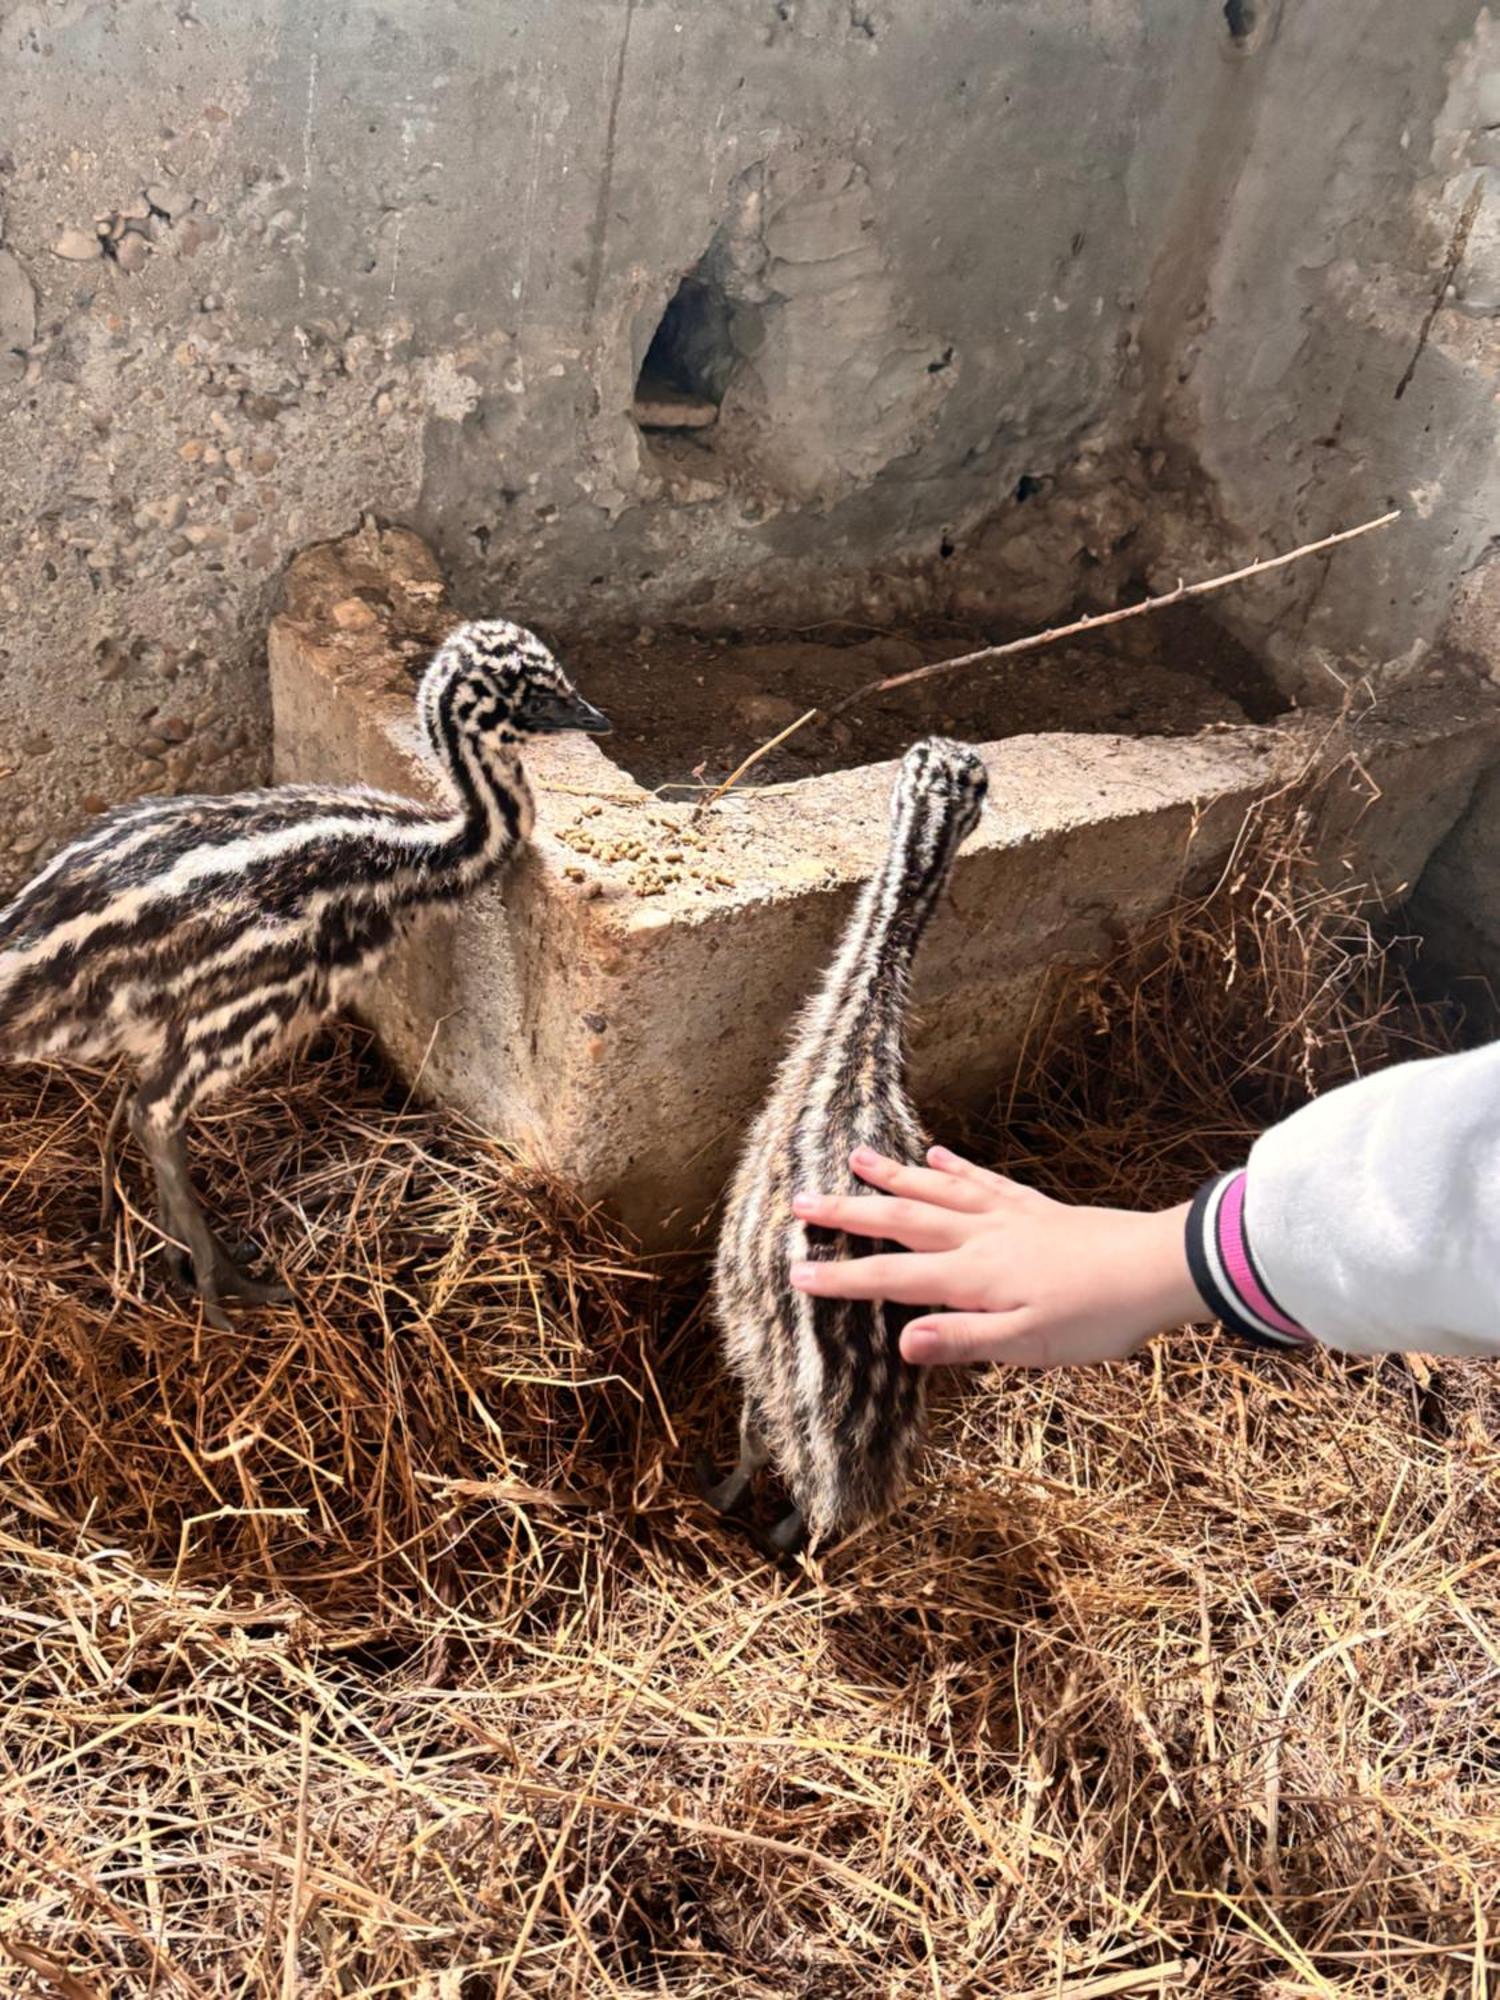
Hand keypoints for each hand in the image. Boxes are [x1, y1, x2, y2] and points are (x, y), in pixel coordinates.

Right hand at [789, 1145, 1207, 1368]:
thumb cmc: (1096, 1317)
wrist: (1158, 1267)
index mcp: (972, 1277)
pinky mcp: (1033, 1208)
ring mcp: (1006, 1217)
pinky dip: (954, 1168)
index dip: (842, 1278)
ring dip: (891, 1176)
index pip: (892, 1277)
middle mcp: (979, 1238)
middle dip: (847, 1214)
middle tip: (799, 1201)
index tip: (795, 1274)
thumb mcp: (1029, 1345)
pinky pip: (983, 1181)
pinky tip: (935, 1156)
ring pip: (935, 1191)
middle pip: (900, 1220)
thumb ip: (962, 1339)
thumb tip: (900, 1342)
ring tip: (853, 1157)